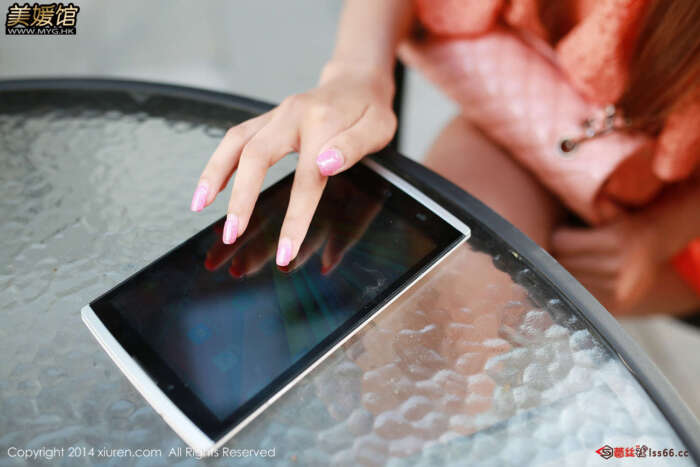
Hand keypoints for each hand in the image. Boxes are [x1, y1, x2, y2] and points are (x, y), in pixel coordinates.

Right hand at [191, 61, 396, 266]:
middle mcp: (292, 115)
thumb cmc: (370, 111)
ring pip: (235, 141)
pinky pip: (236, 137)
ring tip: (198, 205)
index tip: (285, 253)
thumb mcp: (378, 129)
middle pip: (255, 155)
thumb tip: (326, 165)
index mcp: (322, 124)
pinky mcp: (267, 119)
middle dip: (240, 198)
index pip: (306, 180)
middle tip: (231, 233)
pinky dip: (219, 162)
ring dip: (214, 174)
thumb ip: (353, 147)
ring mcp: (276, 115)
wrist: (357, 80)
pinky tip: (210, 187)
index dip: (295, 219)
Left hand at [551, 215, 660, 312]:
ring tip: (566, 265)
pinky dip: (574, 290)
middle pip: (564, 263)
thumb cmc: (625, 226)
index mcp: (615, 241)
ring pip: (569, 281)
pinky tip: (576, 280)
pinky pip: (581, 298)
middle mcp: (617, 265)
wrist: (654, 250)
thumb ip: (598, 206)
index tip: (559, 236)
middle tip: (556, 251)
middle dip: (557, 257)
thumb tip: (579, 193)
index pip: (563, 243)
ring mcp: (617, 288)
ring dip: (563, 274)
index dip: (558, 238)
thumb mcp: (614, 212)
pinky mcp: (616, 305)